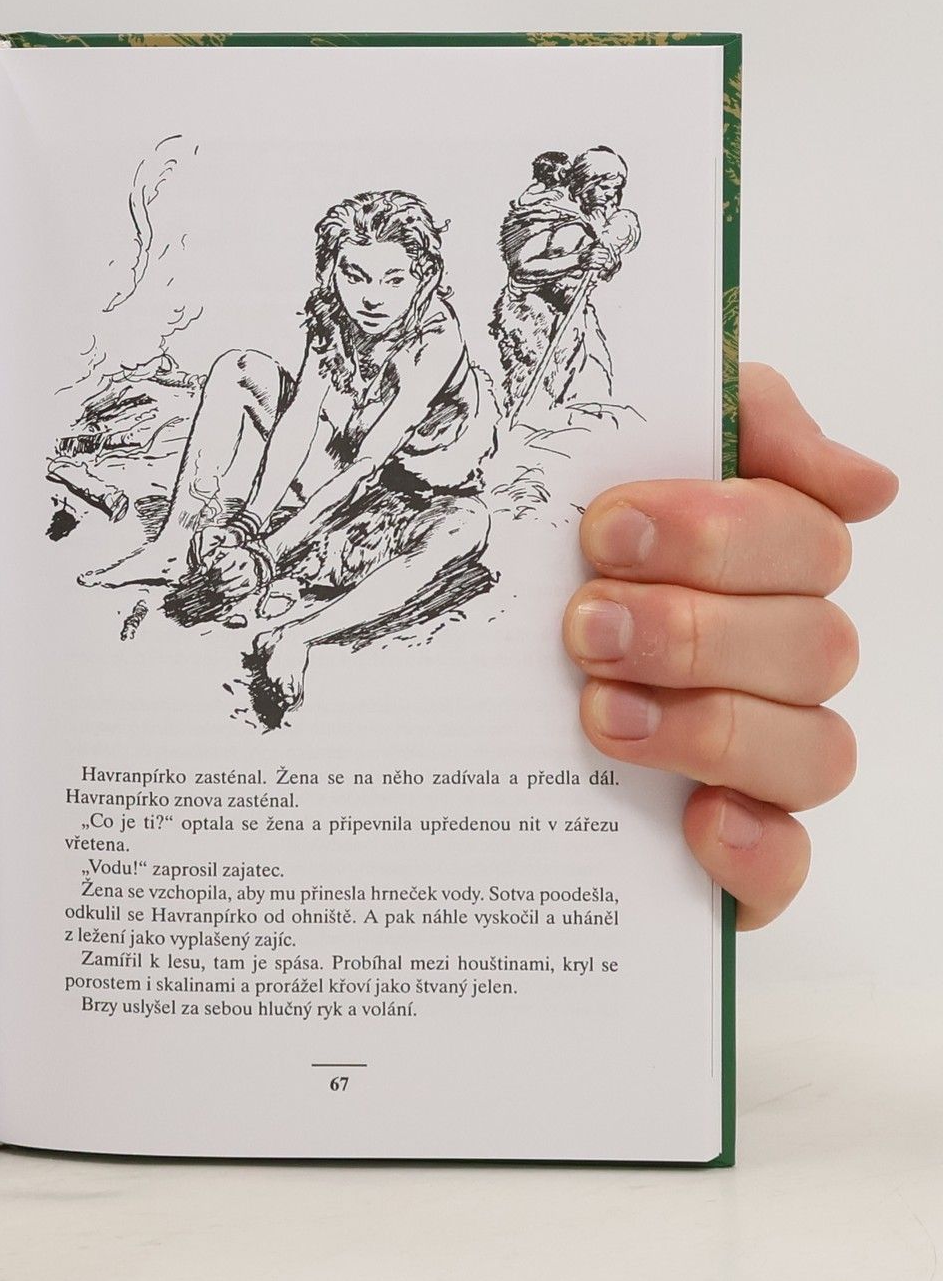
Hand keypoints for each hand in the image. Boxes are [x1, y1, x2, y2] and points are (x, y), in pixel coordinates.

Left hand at [562, 365, 895, 927]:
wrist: (414, 680)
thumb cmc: (533, 558)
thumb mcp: (597, 448)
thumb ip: (736, 415)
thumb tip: (866, 483)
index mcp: (756, 564)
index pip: (806, 538)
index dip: (719, 531)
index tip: (605, 530)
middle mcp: (771, 661)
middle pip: (815, 645)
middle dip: (693, 630)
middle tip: (583, 626)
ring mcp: (758, 760)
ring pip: (815, 750)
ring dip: (712, 728)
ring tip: (600, 714)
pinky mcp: (727, 851)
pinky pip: (785, 864)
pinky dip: (755, 847)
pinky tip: (699, 821)